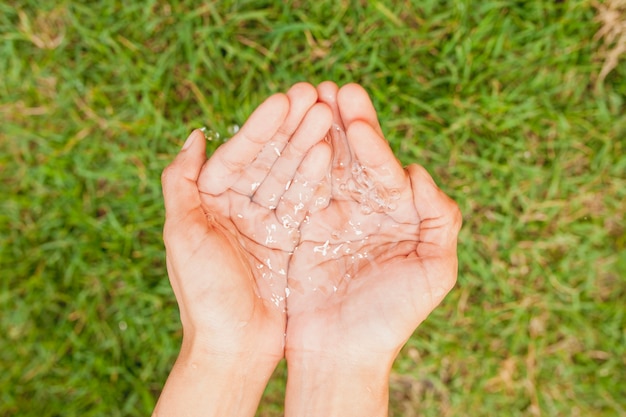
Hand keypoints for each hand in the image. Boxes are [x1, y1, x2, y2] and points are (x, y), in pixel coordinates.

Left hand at [155, 83, 331, 415]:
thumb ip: (181, 182)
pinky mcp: (289, 240)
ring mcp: (266, 223)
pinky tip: (331, 154)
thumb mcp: (183, 234)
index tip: (283, 98)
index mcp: (209, 202)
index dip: (260, 127)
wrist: (233, 347)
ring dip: (308, 146)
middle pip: (268, 160)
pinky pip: (305, 203)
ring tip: (329, 115)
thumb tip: (195, 134)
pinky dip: (317, 179)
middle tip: (314, 95)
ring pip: (289, 176)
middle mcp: (238, 208)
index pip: (237, 155)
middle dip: (290, 128)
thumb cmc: (203, 295)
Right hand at [284, 82, 461, 415]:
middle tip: (333, 89)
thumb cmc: (392, 318)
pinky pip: (299, 190)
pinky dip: (295, 164)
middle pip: (356, 158)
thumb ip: (439, 221)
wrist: (343, 353)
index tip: (359, 120)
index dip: (374, 144)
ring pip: (326, 166)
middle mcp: (368, 209)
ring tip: (308, 98)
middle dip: (346, 123)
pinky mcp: (304, 227)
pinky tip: (288, 137)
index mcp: (401, 215)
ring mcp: (334, 215)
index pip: (387, 170)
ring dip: (318, 132)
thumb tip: (420, 173)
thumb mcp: (434, 272)